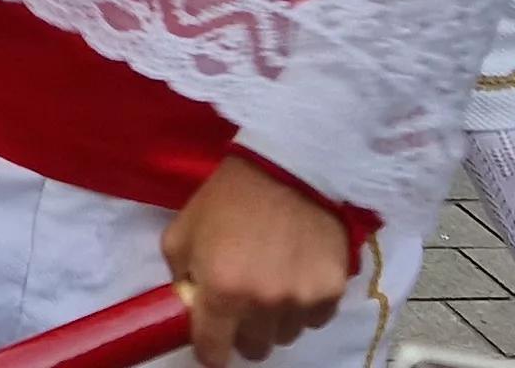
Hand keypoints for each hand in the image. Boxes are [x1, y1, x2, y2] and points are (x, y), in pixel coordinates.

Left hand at [161, 158, 352, 365]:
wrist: (289, 164)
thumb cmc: (229, 196)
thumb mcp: (182, 232)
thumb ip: (180, 276)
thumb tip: (191, 304)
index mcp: (222, 292)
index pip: (214, 352)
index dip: (210, 350)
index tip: (213, 340)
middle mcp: (263, 304)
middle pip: (255, 349)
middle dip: (245, 332)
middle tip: (244, 304)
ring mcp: (302, 299)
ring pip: (287, 334)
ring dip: (277, 318)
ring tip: (274, 281)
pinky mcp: (333, 290)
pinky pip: (316, 317)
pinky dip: (306, 305)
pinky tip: (299, 273)